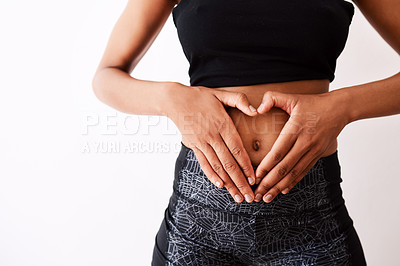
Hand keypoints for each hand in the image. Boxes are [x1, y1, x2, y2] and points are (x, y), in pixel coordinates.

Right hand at [166, 83, 257, 202]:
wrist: (174, 100)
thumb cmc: (201, 96)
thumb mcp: (221, 94)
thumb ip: (239, 100)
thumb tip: (256, 110)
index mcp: (222, 124)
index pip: (237, 149)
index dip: (246, 166)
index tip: (254, 180)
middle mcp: (212, 136)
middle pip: (229, 163)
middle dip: (240, 182)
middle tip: (250, 197)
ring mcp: (201, 142)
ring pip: (217, 167)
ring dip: (228, 183)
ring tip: (238, 196)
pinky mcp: (193, 146)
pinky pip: (204, 163)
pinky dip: (211, 175)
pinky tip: (220, 185)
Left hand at [253, 91, 349, 202]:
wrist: (340, 109)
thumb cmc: (312, 103)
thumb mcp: (292, 97)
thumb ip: (272, 98)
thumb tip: (257, 109)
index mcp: (296, 129)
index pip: (279, 152)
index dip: (266, 166)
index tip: (255, 177)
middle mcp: (305, 143)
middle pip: (284, 167)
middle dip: (269, 183)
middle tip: (256, 194)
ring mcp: (313, 151)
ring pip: (294, 173)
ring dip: (279, 187)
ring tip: (266, 198)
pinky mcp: (317, 155)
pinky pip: (303, 172)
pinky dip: (292, 182)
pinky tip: (282, 190)